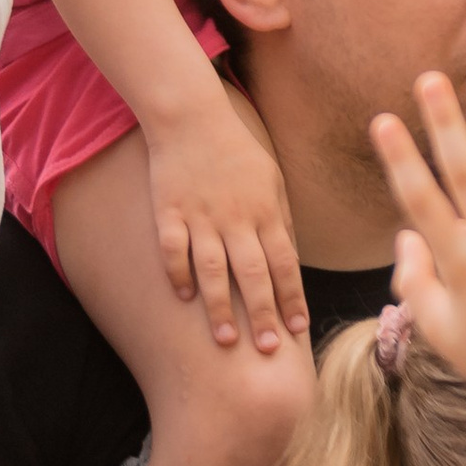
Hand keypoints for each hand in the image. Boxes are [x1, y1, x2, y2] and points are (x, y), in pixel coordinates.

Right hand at [142, 91, 306, 349]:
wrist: (191, 115)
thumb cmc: (236, 150)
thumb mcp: (272, 179)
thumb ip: (281, 220)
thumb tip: (290, 261)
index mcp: (265, 210)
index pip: (284, 263)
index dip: (292, 298)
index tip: (297, 330)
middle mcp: (235, 217)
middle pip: (252, 273)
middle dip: (262, 313)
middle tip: (268, 350)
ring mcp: (200, 214)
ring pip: (212, 269)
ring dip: (219, 306)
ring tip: (225, 340)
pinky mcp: (169, 209)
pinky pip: (172, 248)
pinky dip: (177, 273)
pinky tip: (183, 298)